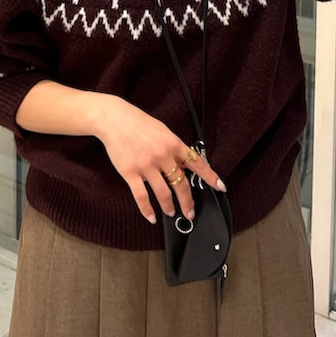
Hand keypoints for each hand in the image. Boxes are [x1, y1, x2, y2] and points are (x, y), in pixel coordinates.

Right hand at [92, 94, 225, 223]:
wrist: (115, 119)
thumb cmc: (138, 123)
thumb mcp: (163, 131)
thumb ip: (174, 148)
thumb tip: (185, 164)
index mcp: (173, 144)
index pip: (197, 163)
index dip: (210, 177)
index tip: (220, 187)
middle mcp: (163, 156)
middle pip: (181, 184)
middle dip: (187, 202)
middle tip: (190, 212)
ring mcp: (146, 165)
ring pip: (163, 193)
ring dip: (169, 207)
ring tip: (171, 212)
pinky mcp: (131, 173)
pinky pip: (141, 196)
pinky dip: (147, 210)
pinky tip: (151, 217)